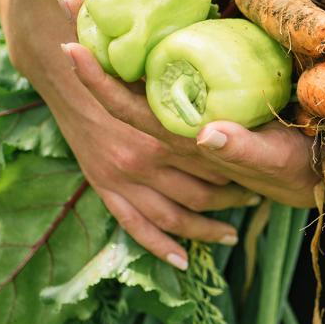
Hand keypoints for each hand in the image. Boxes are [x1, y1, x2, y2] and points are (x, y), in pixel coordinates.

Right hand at [52, 41, 255, 269]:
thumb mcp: (161, 70)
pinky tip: (182, 260)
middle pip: (200, 192)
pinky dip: (160, 247)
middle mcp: (143, 158)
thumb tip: (238, 78)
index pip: (213, 162)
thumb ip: (192, 86)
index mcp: (164, 129)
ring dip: (205, 229)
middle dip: (230, 199)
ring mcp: (122, 178)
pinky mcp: (105, 189)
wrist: (65, 67)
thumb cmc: (123, 62)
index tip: (260, 174)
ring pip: (174, 217)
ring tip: (230, 233)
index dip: (238, 171)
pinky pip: (136, 227)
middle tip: (254, 198)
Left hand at [58, 0, 318, 207]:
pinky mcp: (206, 108)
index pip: (129, 108)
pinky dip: (144, 55)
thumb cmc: (292, 167)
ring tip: (90, 9)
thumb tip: (207, 134)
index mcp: (183, 139)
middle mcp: (176, 127)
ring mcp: (188, 116)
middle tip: (68, 3)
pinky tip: (138, 32)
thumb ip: (242, 150)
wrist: (309, 177)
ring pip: (138, 82)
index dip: (98, 79)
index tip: (70, 44)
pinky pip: (163, 81)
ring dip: (110, 47)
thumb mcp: (273, 160)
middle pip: (122, 87)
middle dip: (93, 46)